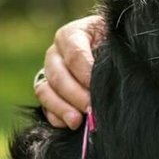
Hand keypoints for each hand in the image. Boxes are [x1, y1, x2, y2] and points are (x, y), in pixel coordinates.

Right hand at [34, 14, 104, 128]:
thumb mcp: (112, 40)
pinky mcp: (47, 92)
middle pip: (58, 75)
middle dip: (75, 95)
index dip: (85, 72)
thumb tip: (113, 77)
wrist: (108, 50)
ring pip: (45, 91)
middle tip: (91, 109)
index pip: (74, 53)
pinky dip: (56, 116)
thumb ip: (111, 53)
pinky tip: (70, 124)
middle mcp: (55, 53)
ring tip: (77, 121)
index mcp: (71, 35)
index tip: (99, 87)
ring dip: (61, 108)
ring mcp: (48, 73)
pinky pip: (44, 106)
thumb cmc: (113, 44)